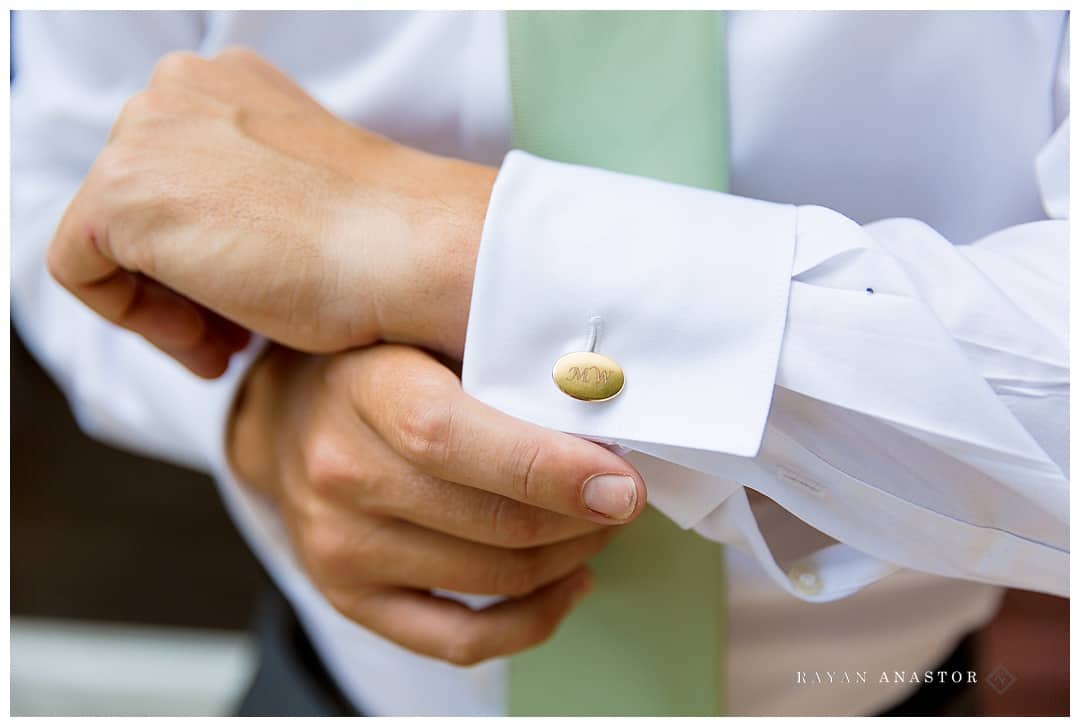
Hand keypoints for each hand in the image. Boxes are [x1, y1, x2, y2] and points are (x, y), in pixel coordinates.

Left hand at [47, 48, 494, 377]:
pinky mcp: (119, 192)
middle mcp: (178, 87)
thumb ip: (243, 193)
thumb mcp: (300, 196)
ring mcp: (144, 133)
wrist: (413, 248)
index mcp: (229, 83)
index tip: (249, 300)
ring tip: (229, 345)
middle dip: (181, 278)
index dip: (204, 249)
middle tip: (239, 332)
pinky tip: (208, 341)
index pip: (173, 173)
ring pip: (107, 239)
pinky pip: (80, 271)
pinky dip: (135, 320)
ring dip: (165, 304)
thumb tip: (206, 242)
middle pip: (136, 203)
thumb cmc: (383, 239)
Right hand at [228, 343, 647, 663]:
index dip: (551, 466)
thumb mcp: (420, 330)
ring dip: (570, 556)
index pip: (454, 439)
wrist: (286, 419)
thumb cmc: (376, 366)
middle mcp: (341, 476)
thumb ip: (497, 351)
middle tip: (624, 494)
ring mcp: (340, 548)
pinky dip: (533, 620)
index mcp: (365, 392)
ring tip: (598, 524)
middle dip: (583, 516)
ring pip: (494, 577)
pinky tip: (569, 582)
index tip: (622, 480)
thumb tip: (603, 382)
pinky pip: (461, 640)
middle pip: (493, 520)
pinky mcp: (352, 600)